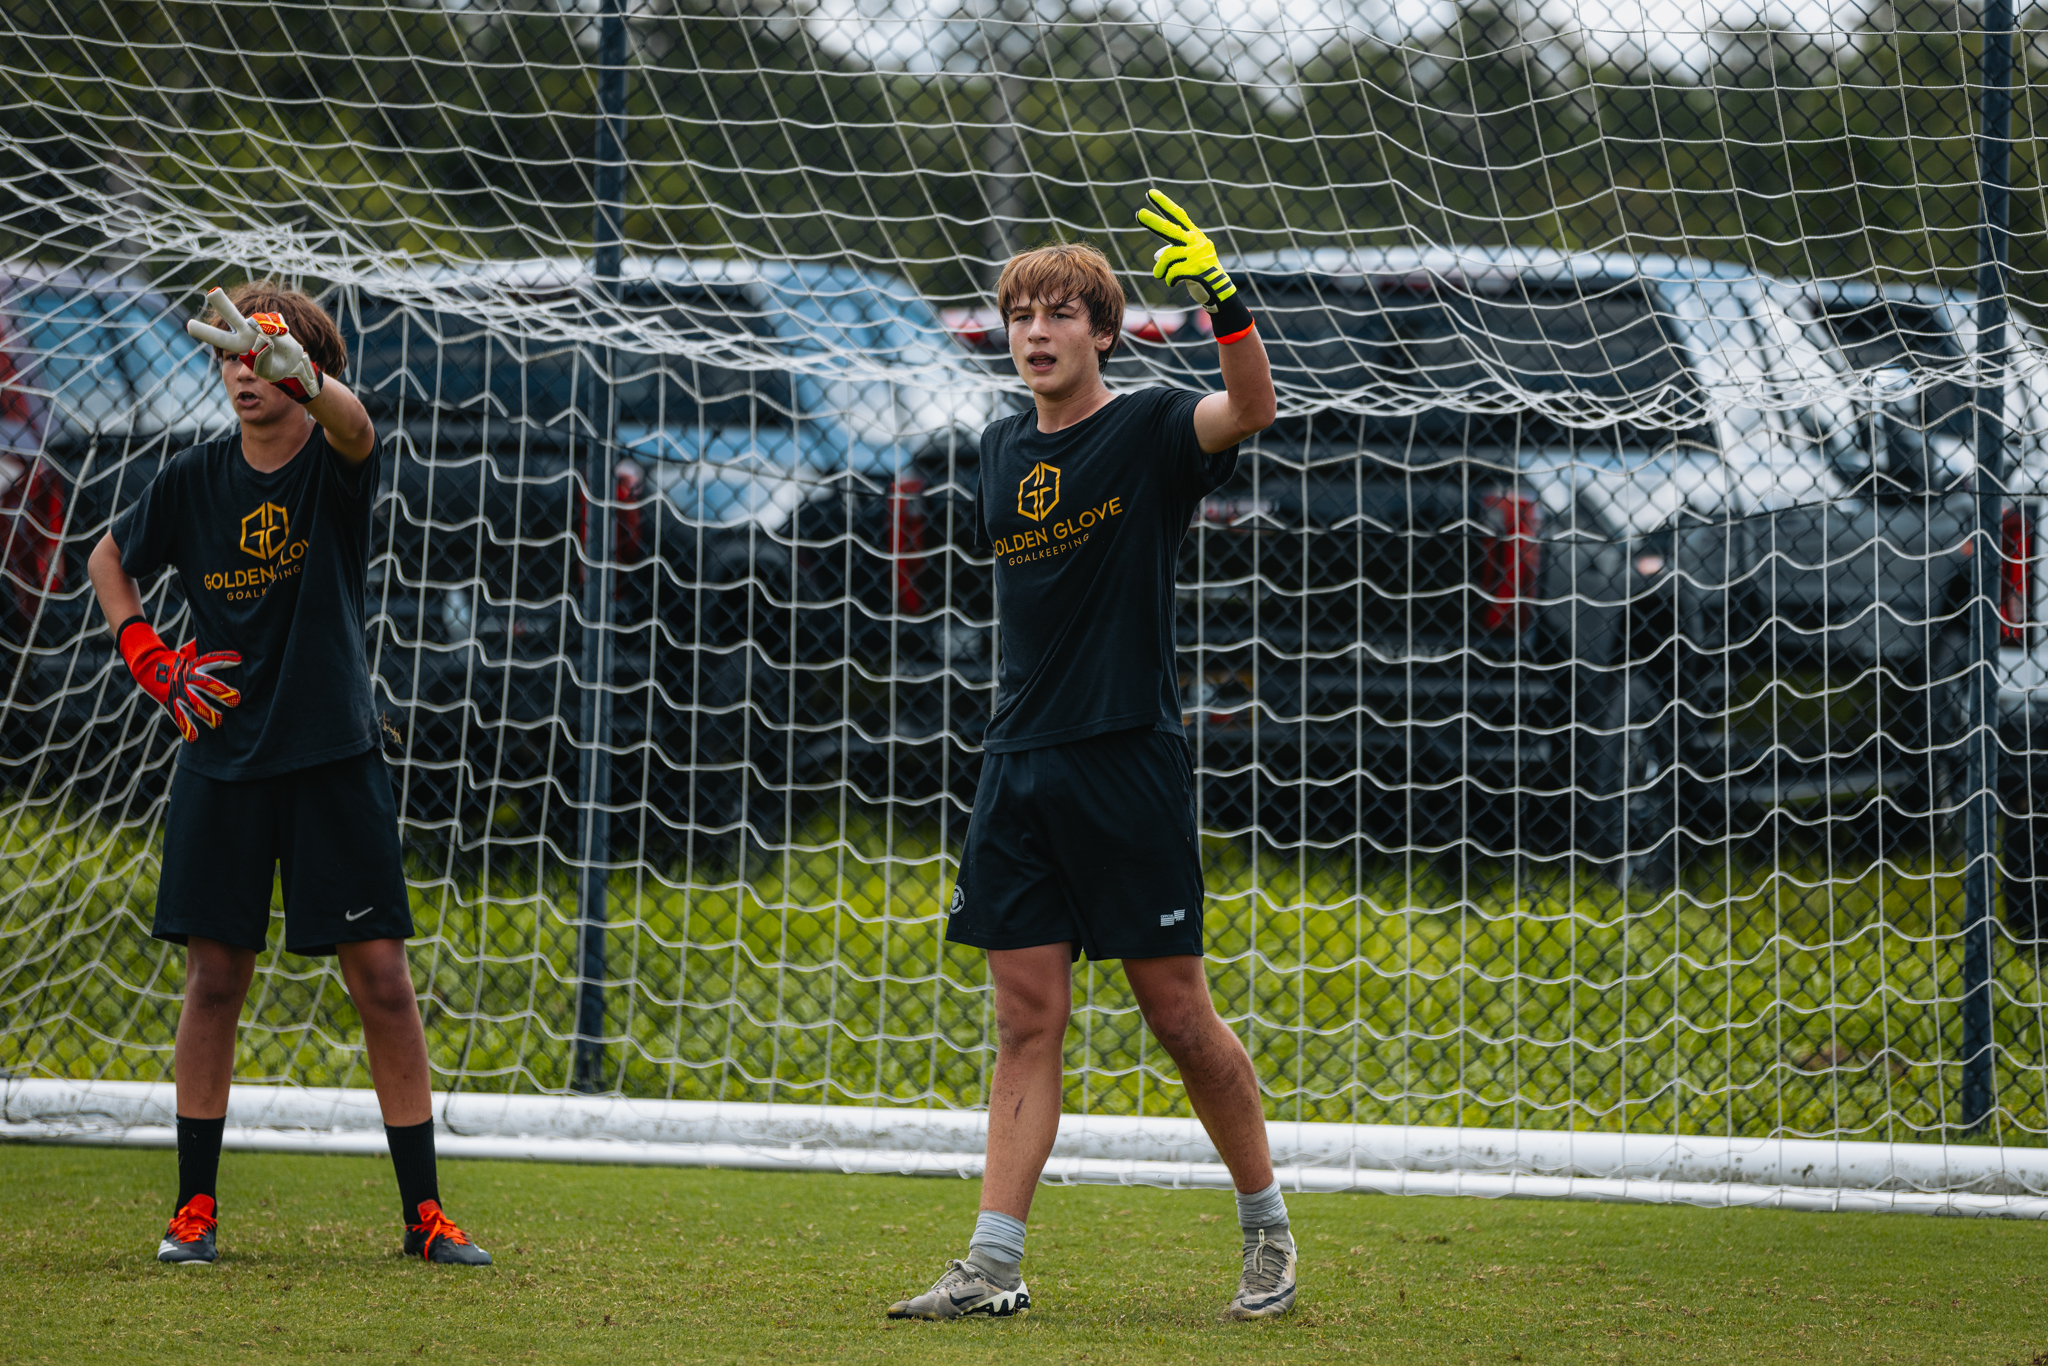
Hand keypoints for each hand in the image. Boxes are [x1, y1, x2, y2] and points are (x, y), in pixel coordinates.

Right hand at [117, 618, 240, 742]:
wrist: (148, 668)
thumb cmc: (177, 661)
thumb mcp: (190, 653)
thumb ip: (206, 650)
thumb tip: (232, 650)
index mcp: (194, 666)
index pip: (211, 660)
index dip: (224, 659)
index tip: (239, 660)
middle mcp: (188, 679)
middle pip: (206, 685)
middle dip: (221, 693)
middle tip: (235, 701)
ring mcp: (179, 692)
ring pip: (195, 704)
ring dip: (208, 714)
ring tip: (218, 722)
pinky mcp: (170, 703)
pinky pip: (179, 718)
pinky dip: (186, 728)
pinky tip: (194, 738)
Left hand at [186, 288, 323, 402]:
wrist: (293, 364)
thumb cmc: (276, 370)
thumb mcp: (269, 372)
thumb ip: (263, 359)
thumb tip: (263, 339)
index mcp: (239, 346)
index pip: (220, 338)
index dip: (206, 332)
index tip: (189, 325)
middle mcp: (246, 332)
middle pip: (232, 315)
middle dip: (222, 304)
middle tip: (212, 293)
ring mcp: (259, 325)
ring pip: (259, 319)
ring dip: (269, 329)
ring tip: (276, 340)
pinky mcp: (273, 322)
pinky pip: (274, 322)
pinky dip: (279, 330)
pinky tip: (281, 335)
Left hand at [1136, 189, 1236, 309]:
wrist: (1218, 290)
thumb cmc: (1198, 272)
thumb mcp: (1187, 257)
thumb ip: (1173, 251)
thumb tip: (1158, 256)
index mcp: (1193, 234)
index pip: (1177, 215)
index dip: (1164, 204)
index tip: (1150, 193)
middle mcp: (1196, 241)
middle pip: (1170, 230)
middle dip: (1153, 222)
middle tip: (1139, 213)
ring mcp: (1197, 254)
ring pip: (1167, 257)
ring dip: (1160, 270)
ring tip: (1159, 275)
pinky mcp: (1198, 269)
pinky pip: (1173, 273)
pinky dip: (1169, 280)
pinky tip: (1172, 282)